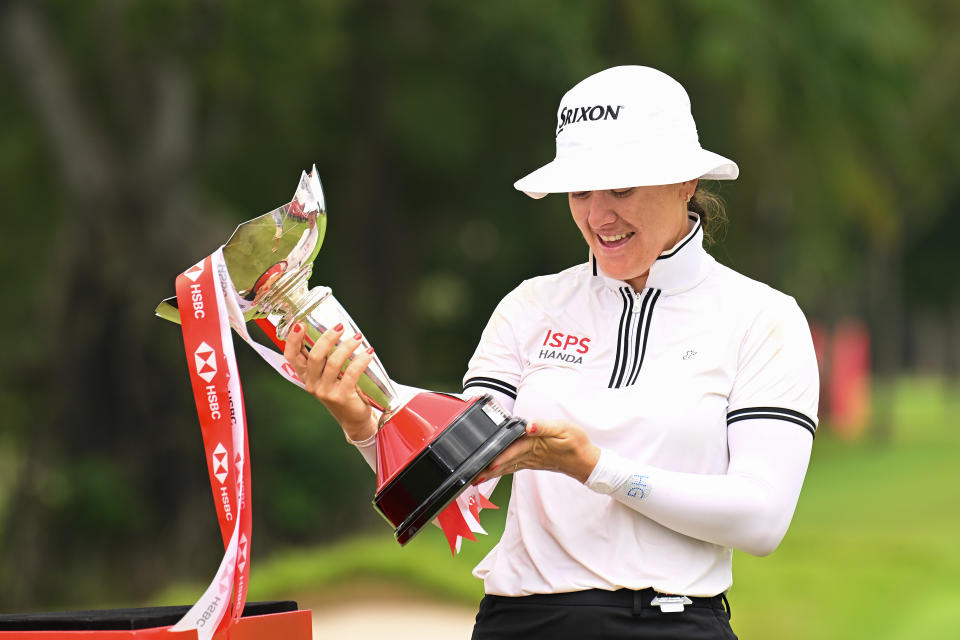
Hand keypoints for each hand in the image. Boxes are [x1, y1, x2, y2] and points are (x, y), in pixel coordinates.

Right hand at [283, 322, 376, 441]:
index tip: (300, 323)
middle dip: (327, 338)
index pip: (291, 356)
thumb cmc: (342, 389)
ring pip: (333, 363)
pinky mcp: (341, 397)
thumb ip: (325, 357)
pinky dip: (361, 360)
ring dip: (347, 346)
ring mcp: (325, 392)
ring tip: (358, 337)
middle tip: (341, 327)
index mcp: (305, 375)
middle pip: (314, 356)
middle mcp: (312, 384)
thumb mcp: (328, 374)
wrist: (353, 418)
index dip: (293, 339)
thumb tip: (335, 328)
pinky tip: (368, 352)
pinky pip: (351, 373)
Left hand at [478, 419, 600, 483]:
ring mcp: (531, 461)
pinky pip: (513, 468)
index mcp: (535, 446)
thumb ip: (543, 427)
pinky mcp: (532, 462)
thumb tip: (528, 426)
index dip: (500, 459)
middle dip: (488, 470)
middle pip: (506, 463)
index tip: (486, 466)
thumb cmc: (576, 443)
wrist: (586, 461)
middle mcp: (530, 456)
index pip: (513, 452)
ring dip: (492, 473)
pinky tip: (493, 473)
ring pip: (508, 468)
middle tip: (471, 477)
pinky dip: (501, 470)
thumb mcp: (563, 429)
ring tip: (476, 478)